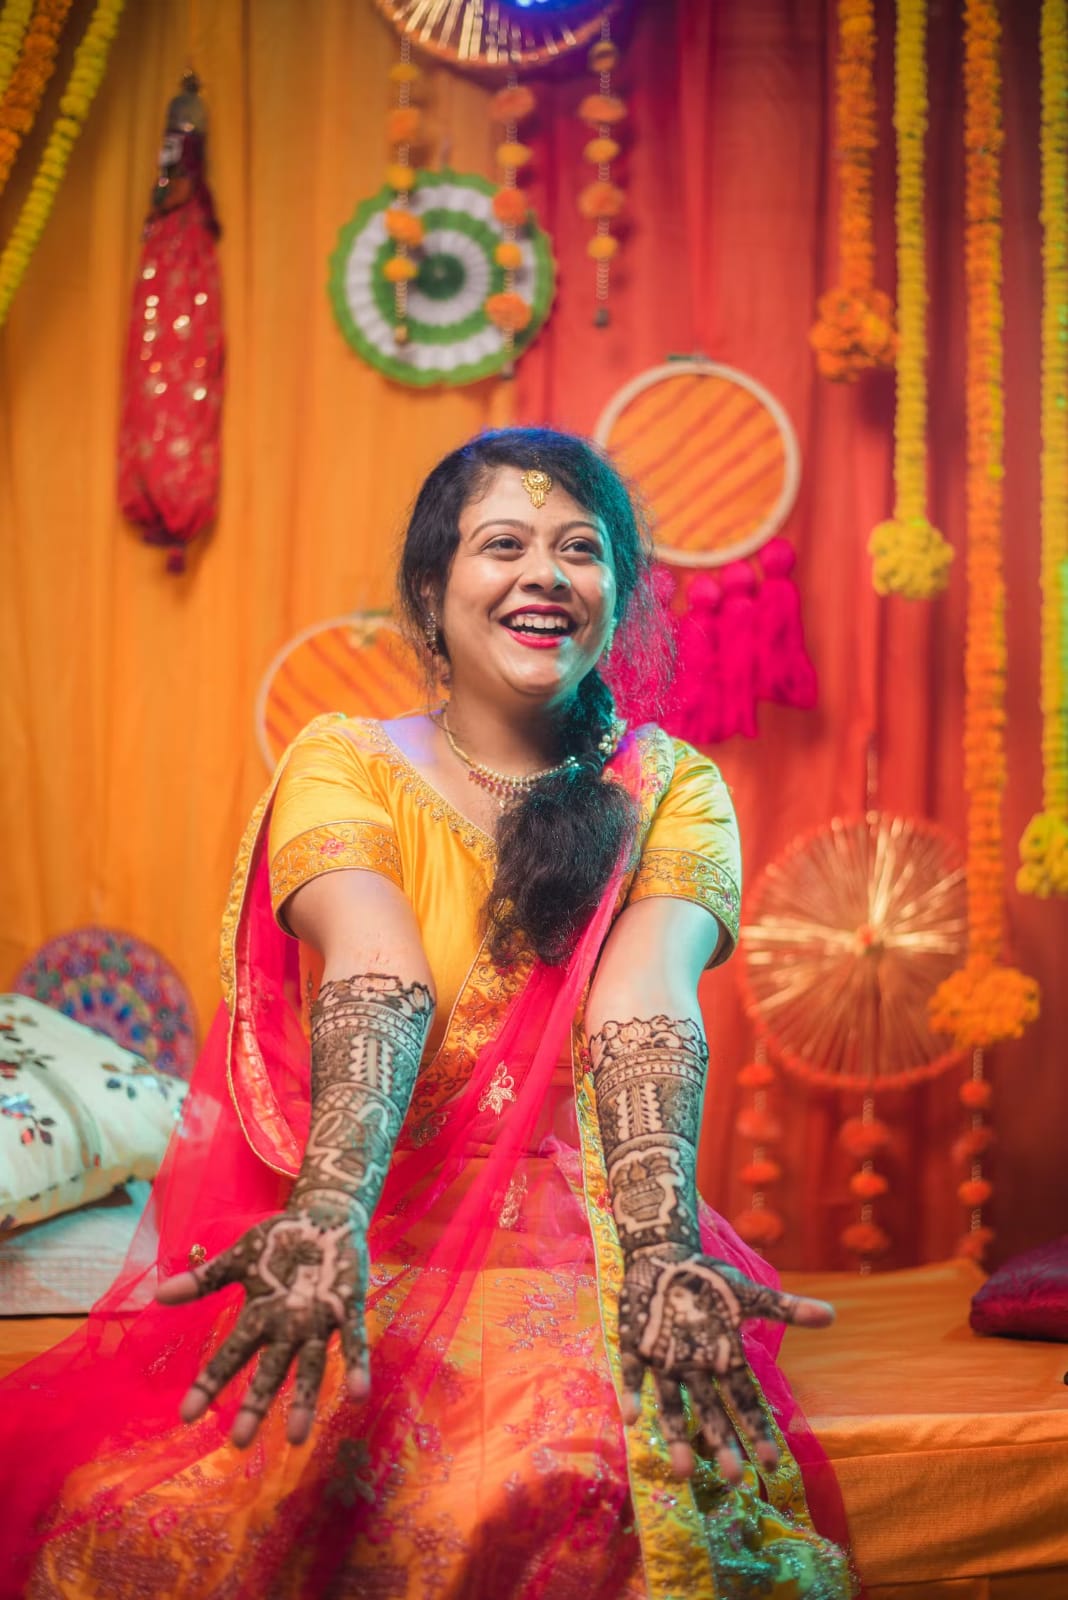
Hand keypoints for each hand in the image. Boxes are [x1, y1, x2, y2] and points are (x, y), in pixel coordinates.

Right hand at [156, 1206, 369, 1448]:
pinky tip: (360, 1394)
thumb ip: (205, 1279)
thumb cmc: (281, 1240)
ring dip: (305, 1401)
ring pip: (311, 1366)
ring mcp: (319, 1321)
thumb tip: (158, 1296)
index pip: (229, 1356)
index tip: (186, 1416)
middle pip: (270, 1372)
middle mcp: (288, 1327)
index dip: (209, 1384)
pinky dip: (357, 1366)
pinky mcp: (348, 1307)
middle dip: (255, 1405)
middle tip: (240, 1443)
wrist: (326, 1215)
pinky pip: (353, 1341)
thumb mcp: (240, 1257)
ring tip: (296, 1437)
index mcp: (260, 1316)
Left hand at [618, 1245, 832, 1483]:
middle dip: (722, 1443)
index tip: (770, 1462)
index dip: (757, 1429)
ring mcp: (662, 1361)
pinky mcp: (634, 1347)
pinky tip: (633, 1418)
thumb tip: (832, 1315)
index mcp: (722, 1357)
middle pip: (710, 1412)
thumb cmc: (707, 1279)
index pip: (744, 1400)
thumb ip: (784, 1308)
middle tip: (734, 1479)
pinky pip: (632, 1375)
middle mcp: (694, 1368)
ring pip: (670, 1404)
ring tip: (683, 1471)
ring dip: (675, 1435)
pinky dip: (632, 1394)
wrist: (664, 1257)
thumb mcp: (746, 1292)